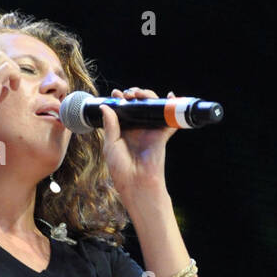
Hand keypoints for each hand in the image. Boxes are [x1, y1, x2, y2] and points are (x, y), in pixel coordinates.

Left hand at [100, 87, 175, 201]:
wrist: (136, 182)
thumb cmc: (121, 168)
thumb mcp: (110, 144)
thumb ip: (110, 125)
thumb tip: (105, 106)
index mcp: (123, 131)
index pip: (122, 110)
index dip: (120, 99)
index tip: (115, 94)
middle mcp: (137, 129)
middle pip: (138, 105)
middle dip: (134, 94)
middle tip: (128, 94)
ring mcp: (150, 130)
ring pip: (151, 107)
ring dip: (148, 96)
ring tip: (139, 93)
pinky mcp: (161, 135)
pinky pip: (168, 119)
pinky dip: (171, 107)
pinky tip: (170, 96)